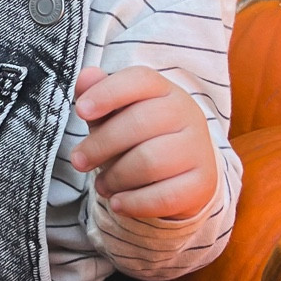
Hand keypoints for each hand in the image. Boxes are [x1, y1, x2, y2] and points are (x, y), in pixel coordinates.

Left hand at [70, 65, 217, 220]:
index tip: (81, 110)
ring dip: (116, 177)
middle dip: (101, 145)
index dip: (108, 92)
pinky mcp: (202, 183)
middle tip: (78, 161)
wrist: (182, 175)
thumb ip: (99, 95)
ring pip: (150, 161)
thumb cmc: (139, 139)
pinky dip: (134, 202)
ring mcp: (198, 148)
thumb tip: (85, 77)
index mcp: (165, 90)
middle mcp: (187, 113)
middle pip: (139, 123)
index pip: (139, 79)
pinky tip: (118, 203)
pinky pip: (164, 196)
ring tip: (102, 185)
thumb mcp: (116, 114)